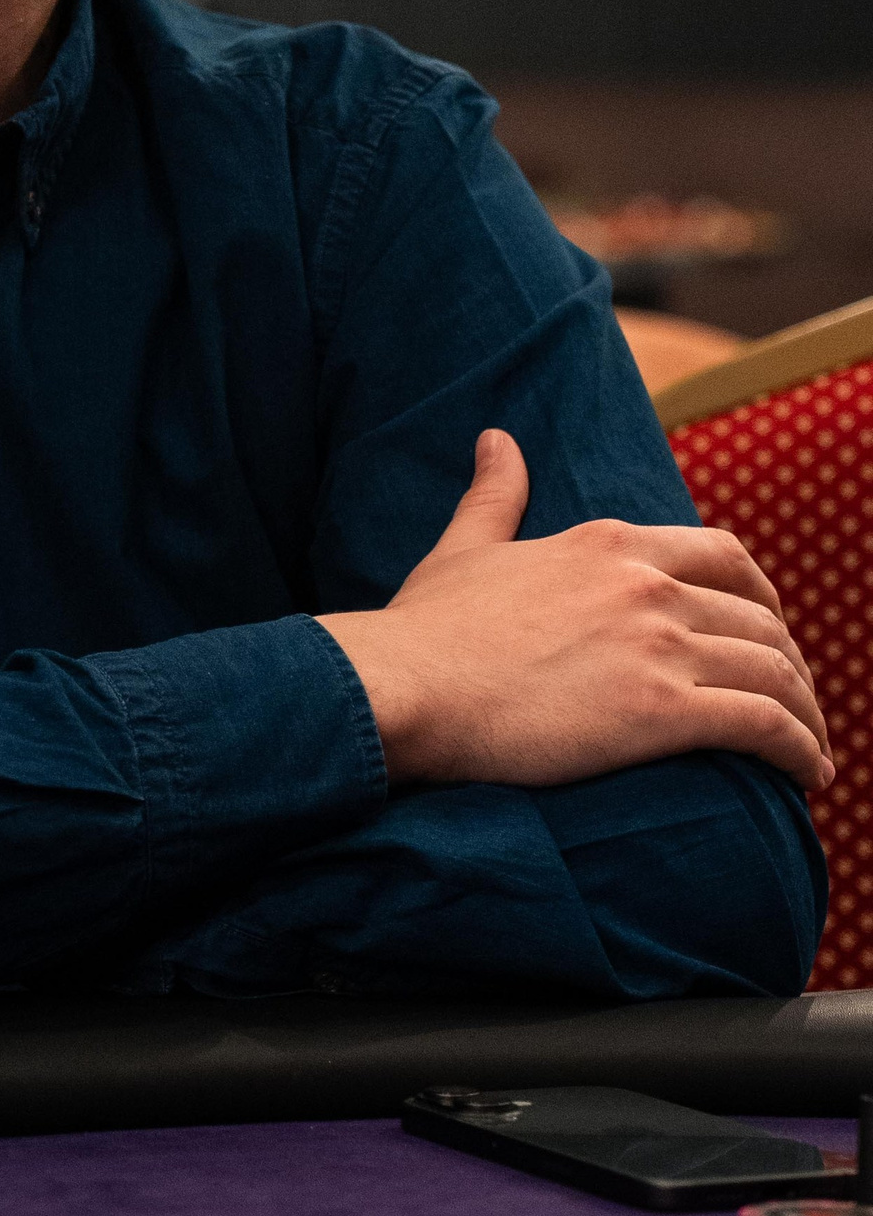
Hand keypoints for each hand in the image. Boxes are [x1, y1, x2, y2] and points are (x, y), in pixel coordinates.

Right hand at [318, 429, 831, 793]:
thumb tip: (496, 439)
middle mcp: (648, 585)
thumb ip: (495, 494)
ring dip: (805, 713)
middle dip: (791, 661)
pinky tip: (809, 775)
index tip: (769, 629)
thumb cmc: (426, 629)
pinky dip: (799, 750)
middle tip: (794, 699)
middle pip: (761, 618)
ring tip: (810, 749)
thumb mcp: (466, 548)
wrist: (405, 686)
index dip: (762, 595)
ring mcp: (659, 646)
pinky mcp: (661, 712)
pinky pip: (762, 726)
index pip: (724, 556)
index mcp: (612, 544)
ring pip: (773, 672)